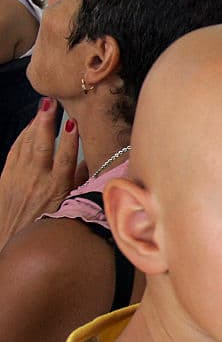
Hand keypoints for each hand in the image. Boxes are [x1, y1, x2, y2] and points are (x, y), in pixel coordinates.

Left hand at [0, 98, 79, 248]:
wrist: (13, 239)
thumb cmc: (48, 222)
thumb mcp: (70, 205)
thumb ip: (81, 182)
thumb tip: (93, 162)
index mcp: (57, 188)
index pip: (66, 158)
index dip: (70, 139)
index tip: (74, 121)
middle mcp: (37, 180)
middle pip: (42, 146)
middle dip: (46, 123)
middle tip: (51, 103)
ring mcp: (19, 177)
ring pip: (27, 145)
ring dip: (35, 125)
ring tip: (43, 108)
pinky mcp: (6, 177)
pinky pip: (14, 151)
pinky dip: (22, 137)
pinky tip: (29, 127)